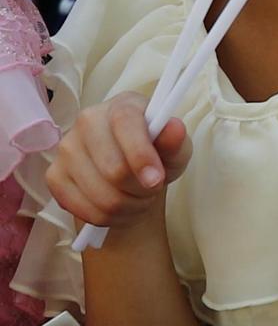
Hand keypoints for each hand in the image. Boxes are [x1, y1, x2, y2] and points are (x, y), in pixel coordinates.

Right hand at [46, 96, 187, 232]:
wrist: (132, 170)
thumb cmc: (156, 154)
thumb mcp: (175, 149)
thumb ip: (175, 141)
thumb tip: (174, 127)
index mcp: (121, 107)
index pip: (125, 124)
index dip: (141, 156)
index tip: (156, 180)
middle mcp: (87, 122)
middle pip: (113, 169)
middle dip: (142, 190)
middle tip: (152, 189)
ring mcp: (66, 149)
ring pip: (101, 196)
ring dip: (129, 207)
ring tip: (138, 199)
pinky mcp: (54, 176)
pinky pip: (83, 210)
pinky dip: (108, 218)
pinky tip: (118, 208)